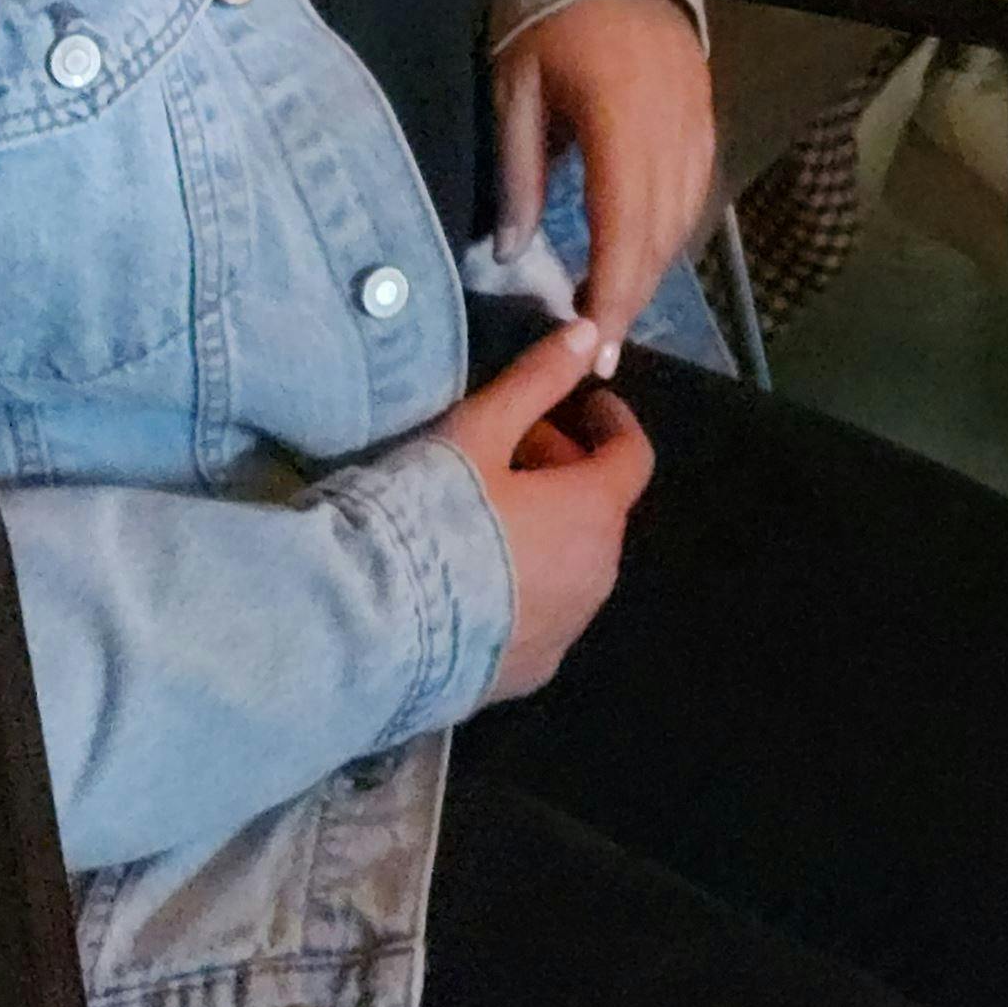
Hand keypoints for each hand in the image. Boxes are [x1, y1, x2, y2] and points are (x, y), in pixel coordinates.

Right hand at [442, 321, 650, 703]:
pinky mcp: (527, 674)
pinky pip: (542, 614)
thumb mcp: (479, 431)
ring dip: (548, 530)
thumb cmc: (433, 514)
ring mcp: (565, 632)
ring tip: (485, 512)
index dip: (611, 423)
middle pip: (599, 511)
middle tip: (510, 449)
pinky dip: (525, 583)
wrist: (376, 629)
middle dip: (566, 472)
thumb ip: (538, 380)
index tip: (585, 404)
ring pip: (573, 564)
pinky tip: (472, 576)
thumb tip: (590, 333)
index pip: (631, 457)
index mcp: (594, 513)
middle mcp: (596, 577)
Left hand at [495, 0, 718, 342]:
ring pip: (683, 220)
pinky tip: (642, 253)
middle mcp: (672, 131)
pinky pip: (695, 192)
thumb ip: (517, 171)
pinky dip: (669, 232)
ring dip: (650, 269)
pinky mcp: (706, 117)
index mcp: (622, 122)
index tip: (595, 347)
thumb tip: (511, 253)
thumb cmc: (548, 15)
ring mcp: (697, 123)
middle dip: (631, 298)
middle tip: (599, 347)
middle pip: (659, 236)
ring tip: (613, 307)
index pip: (623, 230)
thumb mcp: (516, 88)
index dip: (612, 296)